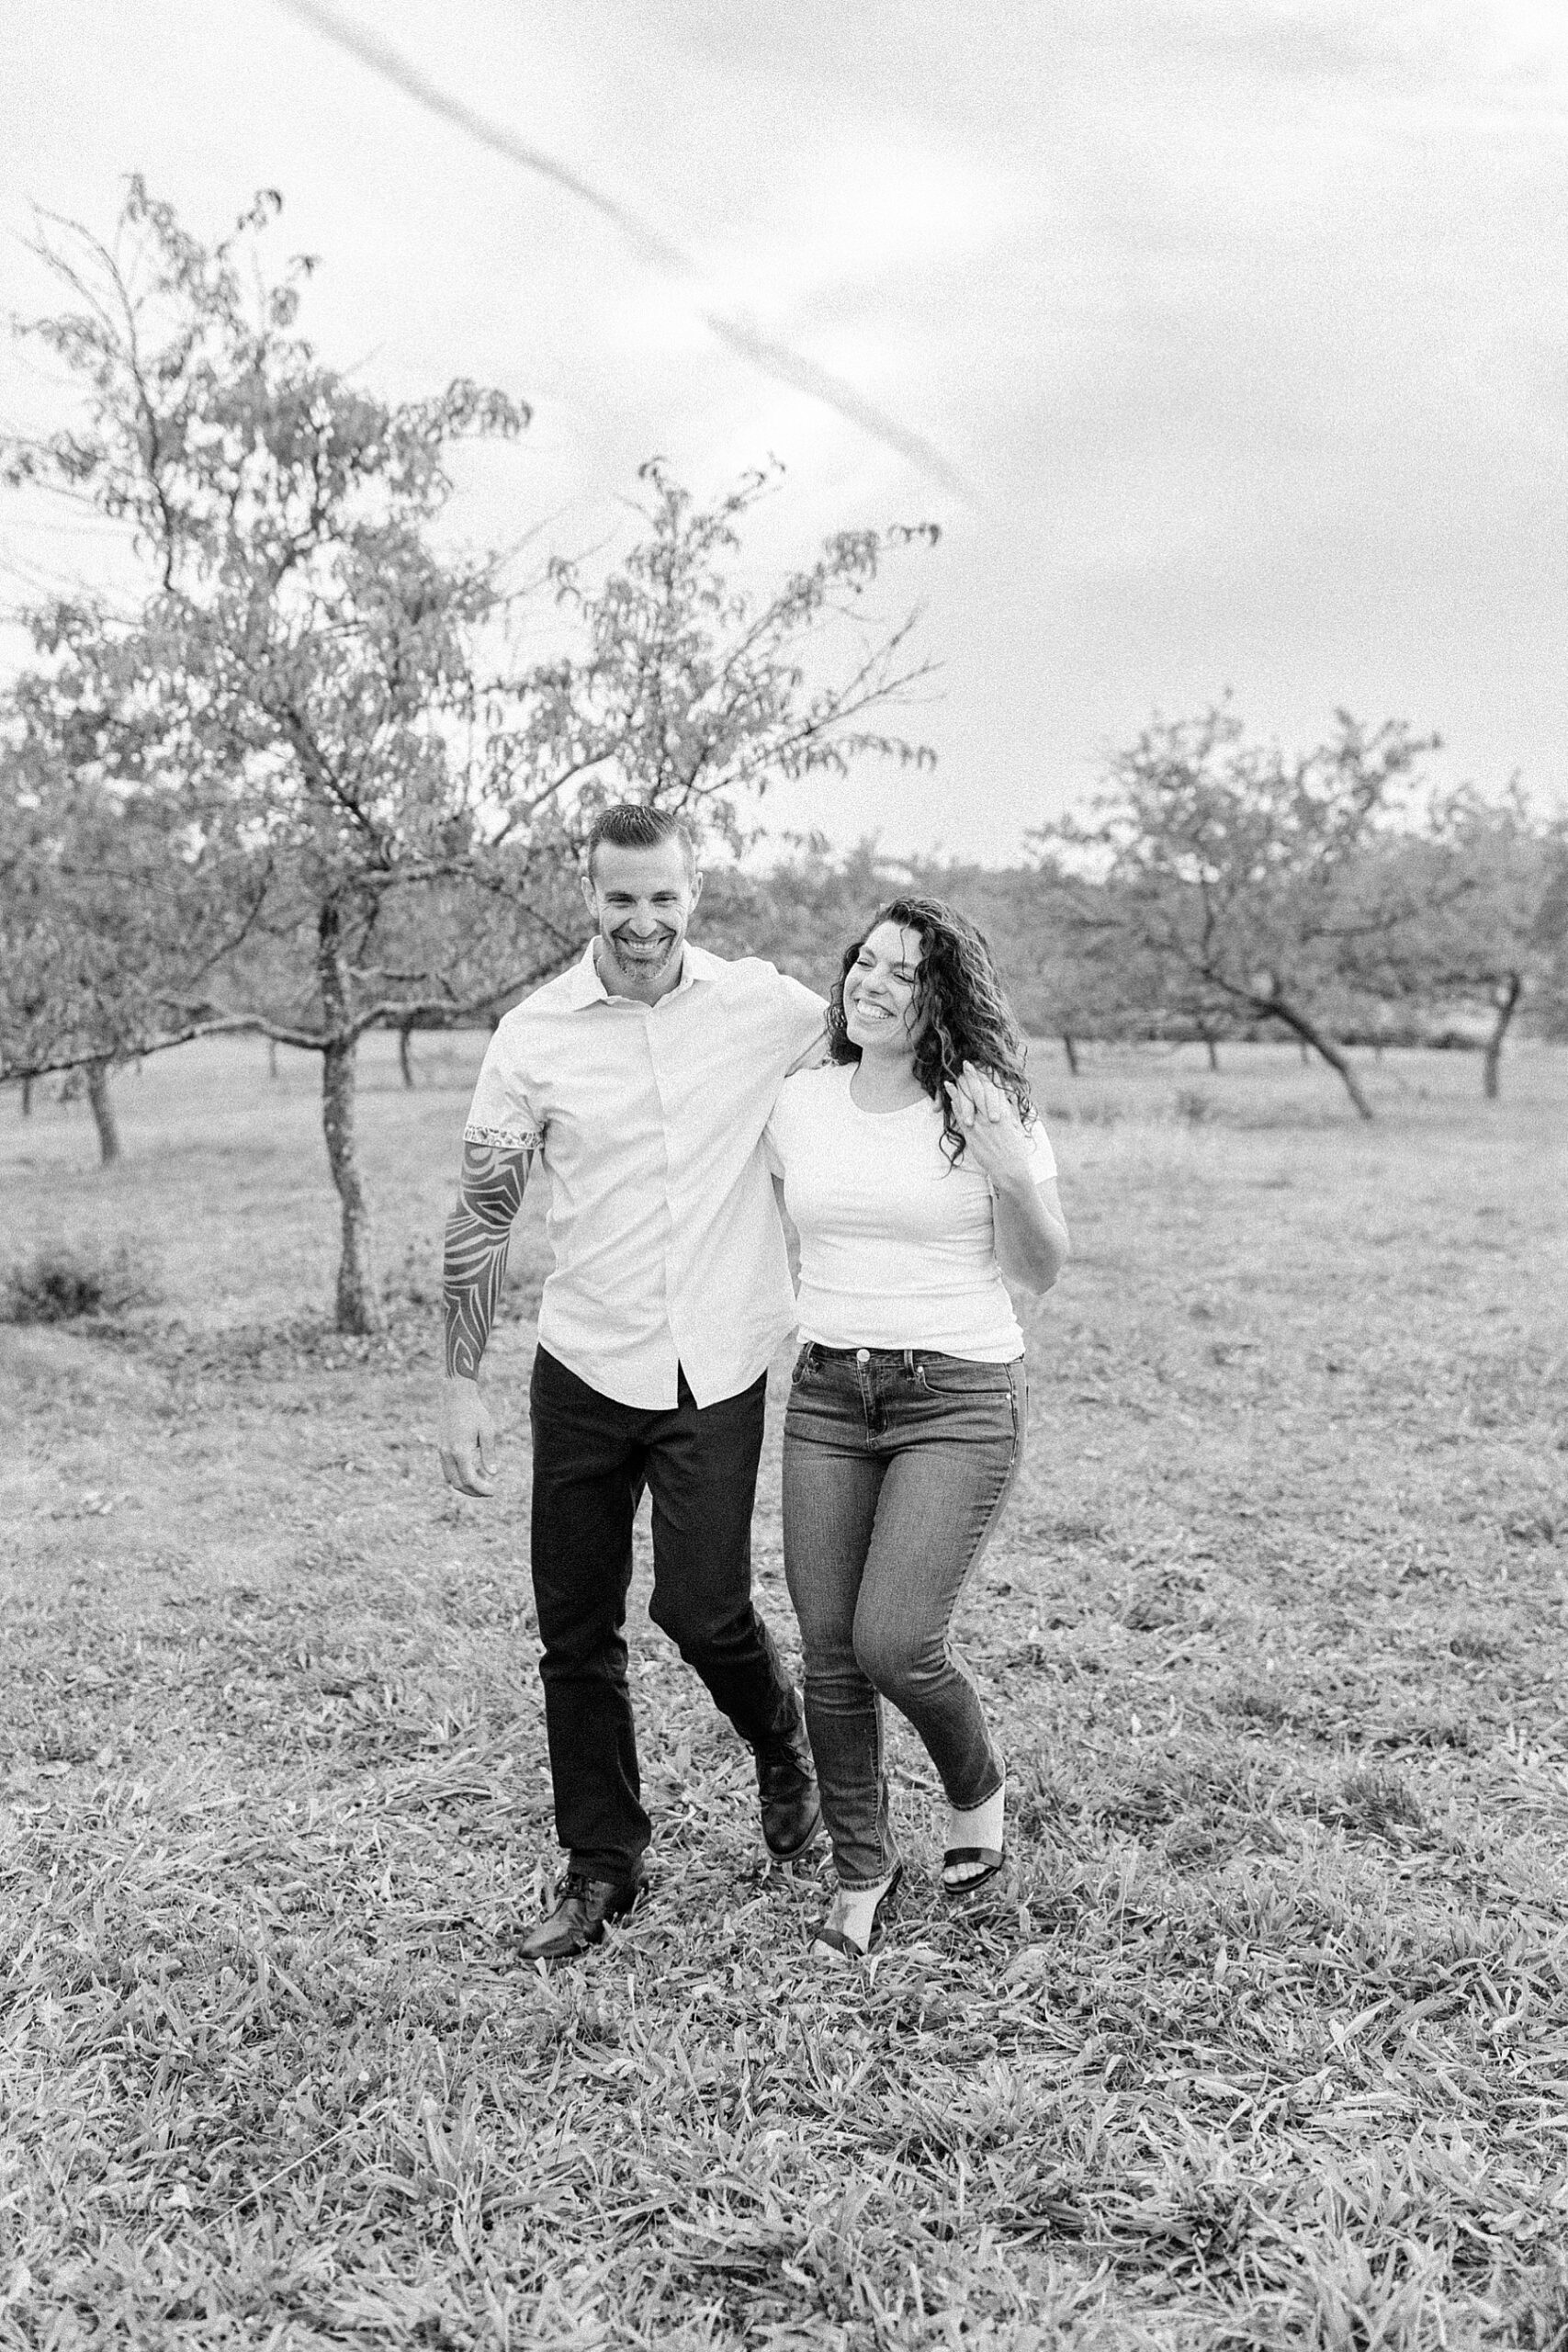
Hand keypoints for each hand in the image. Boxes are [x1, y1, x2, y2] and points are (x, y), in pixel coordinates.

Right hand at [439, 1377, 498, 1496]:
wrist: (456, 1397)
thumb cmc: (475, 1412)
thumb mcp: (487, 1431)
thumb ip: (489, 1454)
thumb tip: (493, 1474)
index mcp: (460, 1450)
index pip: (470, 1479)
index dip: (482, 1489)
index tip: (494, 1491)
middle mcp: (447, 1454)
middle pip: (458, 1484)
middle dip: (474, 1491)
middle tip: (489, 1491)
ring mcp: (441, 1451)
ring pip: (450, 1479)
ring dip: (465, 1486)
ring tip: (481, 1485)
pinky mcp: (440, 1448)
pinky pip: (447, 1470)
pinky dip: (458, 1476)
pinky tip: (472, 1473)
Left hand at [944, 1061, 1033, 1186]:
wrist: (1010, 1171)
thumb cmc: (1017, 1151)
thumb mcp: (1017, 1127)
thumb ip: (1011, 1111)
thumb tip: (1008, 1097)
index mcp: (1005, 1114)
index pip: (994, 1090)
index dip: (986, 1077)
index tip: (981, 1067)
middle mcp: (991, 1117)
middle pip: (980, 1092)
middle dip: (972, 1077)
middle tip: (966, 1064)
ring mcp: (980, 1126)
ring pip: (968, 1102)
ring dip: (960, 1087)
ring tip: (954, 1076)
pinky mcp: (971, 1136)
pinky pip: (960, 1116)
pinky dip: (955, 1104)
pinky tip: (949, 1094)